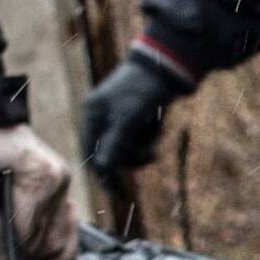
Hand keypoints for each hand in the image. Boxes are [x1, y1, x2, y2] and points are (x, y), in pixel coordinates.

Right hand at [79, 48, 190, 186]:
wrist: (168, 64)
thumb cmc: (144, 89)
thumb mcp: (129, 119)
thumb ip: (115, 144)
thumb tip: (103, 168)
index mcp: (92, 114)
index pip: (92, 156)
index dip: (106, 177)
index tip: (121, 196)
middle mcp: (100, 115)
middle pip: (111, 154)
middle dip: (132, 156)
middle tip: (152, 154)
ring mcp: (116, 115)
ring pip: (127, 146)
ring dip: (144, 144)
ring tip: (156, 128)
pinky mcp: (133, 114)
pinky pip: (139, 137)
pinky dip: (150, 134)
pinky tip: (157, 120)